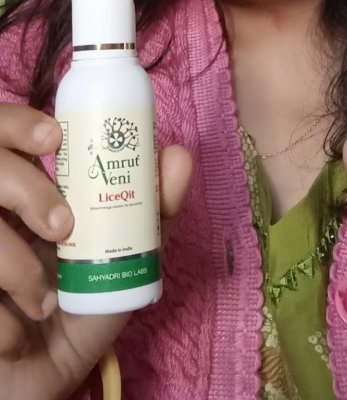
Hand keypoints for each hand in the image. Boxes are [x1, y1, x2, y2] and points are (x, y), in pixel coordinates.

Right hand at [0, 103, 191, 399]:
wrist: (37, 383)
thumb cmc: (78, 312)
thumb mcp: (123, 263)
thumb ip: (152, 213)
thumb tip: (178, 155)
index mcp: (18, 187)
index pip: (4, 128)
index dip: (19, 123)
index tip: (54, 138)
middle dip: (25, 187)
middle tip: (63, 226)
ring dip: (15, 266)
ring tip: (42, 301)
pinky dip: (1, 321)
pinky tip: (15, 338)